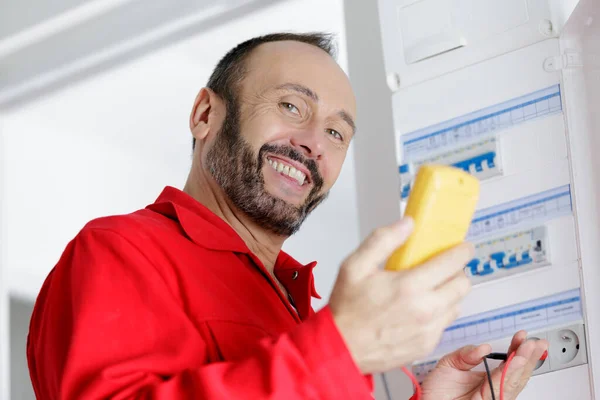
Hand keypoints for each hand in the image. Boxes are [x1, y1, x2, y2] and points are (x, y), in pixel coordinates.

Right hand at [329, 217, 474, 373]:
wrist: (342, 348)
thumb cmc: (347, 308)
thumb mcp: (355, 266)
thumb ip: (383, 240)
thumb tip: (407, 224)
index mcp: (409, 286)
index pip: (452, 263)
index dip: (462, 251)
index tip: (463, 247)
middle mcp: (425, 310)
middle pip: (462, 285)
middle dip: (458, 272)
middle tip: (445, 267)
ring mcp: (428, 330)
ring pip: (457, 305)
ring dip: (450, 293)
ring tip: (431, 288)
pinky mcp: (426, 345)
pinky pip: (445, 324)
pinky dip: (440, 313)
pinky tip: (421, 309)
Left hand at [421, 330, 548, 399]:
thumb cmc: (435, 392)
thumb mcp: (449, 364)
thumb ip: (466, 354)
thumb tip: (484, 347)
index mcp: (485, 379)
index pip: (507, 364)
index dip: (516, 350)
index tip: (522, 336)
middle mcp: (492, 389)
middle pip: (516, 373)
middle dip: (527, 356)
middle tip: (536, 342)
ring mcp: (492, 398)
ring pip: (513, 381)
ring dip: (523, 363)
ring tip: (529, 348)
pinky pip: (501, 388)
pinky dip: (509, 375)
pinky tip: (515, 362)